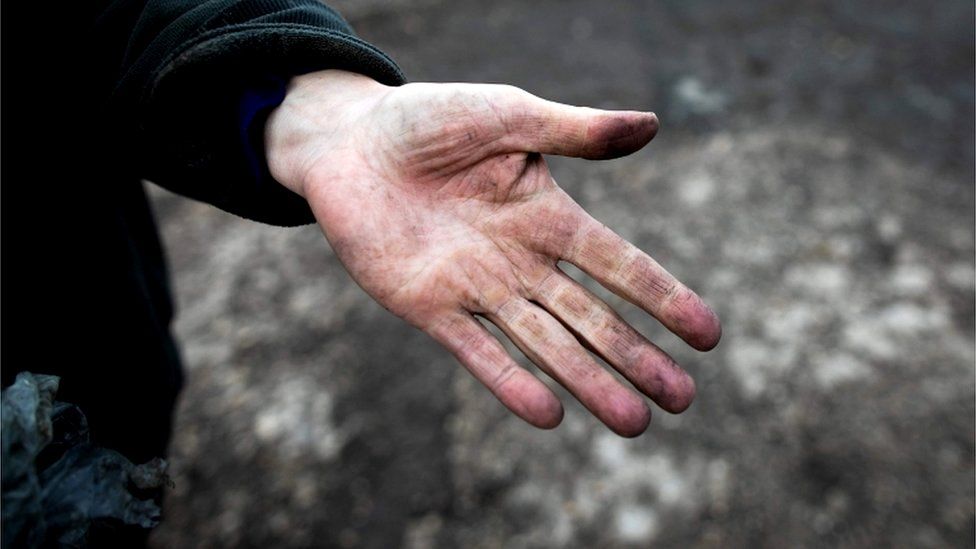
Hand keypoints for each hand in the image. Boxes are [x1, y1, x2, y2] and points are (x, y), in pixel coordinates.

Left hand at [266, 70, 720, 435]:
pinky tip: (549, 414)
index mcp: (547, 216)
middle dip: (636, 359)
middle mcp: (521, 262)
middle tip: (682, 401)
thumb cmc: (430, 120)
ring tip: (633, 423)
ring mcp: (477, 288)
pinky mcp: (429, 307)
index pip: (618, 265)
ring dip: (587, 382)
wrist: (350, 143)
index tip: (708, 335)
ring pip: (544, 344)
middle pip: (590, 319)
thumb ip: (574, 132)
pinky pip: (477, 351)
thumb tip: (653, 124)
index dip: (662, 298)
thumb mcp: (508, 115)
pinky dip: (511, 382)